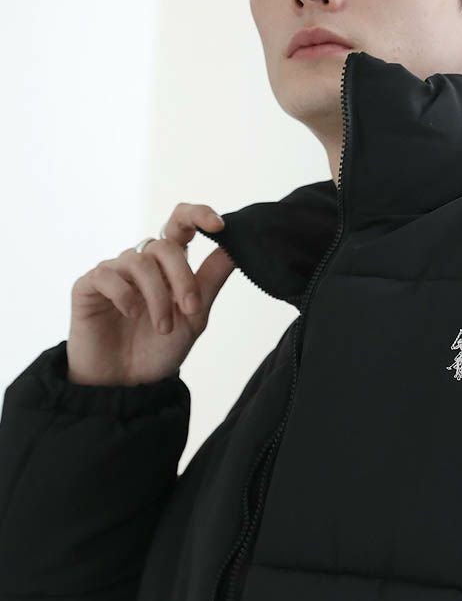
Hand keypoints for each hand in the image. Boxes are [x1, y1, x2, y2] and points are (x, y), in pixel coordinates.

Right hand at [67, 202, 234, 385]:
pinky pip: (107, 275)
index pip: (180, 224)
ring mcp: (114, 272)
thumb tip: (235, 249)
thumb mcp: (195, 316)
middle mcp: (141, 263)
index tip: (220, 225)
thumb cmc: (160, 348)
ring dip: (157, 297)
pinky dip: (124, 295)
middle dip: (182, 278)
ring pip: (138, 262)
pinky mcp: (88, 286)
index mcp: (169, 266)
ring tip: (164, 328)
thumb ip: (211, 281)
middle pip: (164, 246)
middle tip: (191, 310)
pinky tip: (131, 314)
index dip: (198, 216)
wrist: (127, 384)